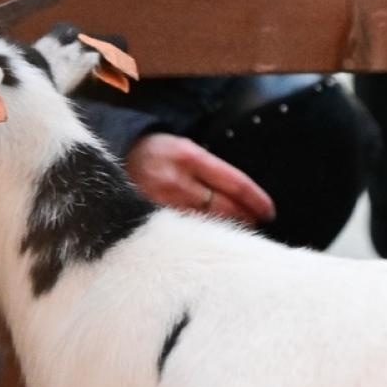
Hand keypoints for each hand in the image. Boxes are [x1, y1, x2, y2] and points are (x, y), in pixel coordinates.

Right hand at [125, 133, 276, 225]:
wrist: (117, 157)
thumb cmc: (160, 153)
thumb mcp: (187, 149)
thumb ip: (211, 170)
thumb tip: (243, 196)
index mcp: (190, 156)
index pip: (234, 182)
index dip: (256, 200)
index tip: (269, 211)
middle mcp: (176, 179)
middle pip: (223, 206)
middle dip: (245, 217)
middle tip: (257, 223)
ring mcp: (160, 202)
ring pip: (205, 223)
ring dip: (226, 229)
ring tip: (239, 231)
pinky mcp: (148, 218)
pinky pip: (182, 231)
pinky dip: (201, 236)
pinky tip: (211, 238)